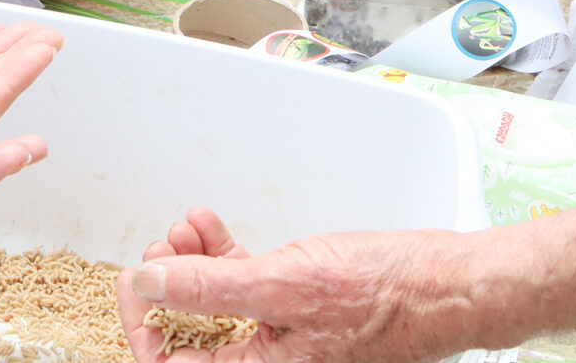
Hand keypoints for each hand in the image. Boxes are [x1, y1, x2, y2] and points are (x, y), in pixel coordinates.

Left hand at [117, 211, 470, 362]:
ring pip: (211, 302)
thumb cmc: (381, 295)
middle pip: (187, 331)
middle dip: (166, 284)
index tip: (133, 279)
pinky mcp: (295, 304)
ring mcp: (277, 333)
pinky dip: (220, 254)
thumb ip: (210, 287)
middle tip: (162, 248)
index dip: (143, 322)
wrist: (441, 284)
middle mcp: (264, 360)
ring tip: (186, 228)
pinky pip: (242, 284)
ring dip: (190, 262)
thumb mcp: (282, 285)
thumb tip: (152, 284)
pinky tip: (209, 226)